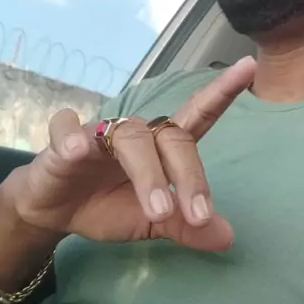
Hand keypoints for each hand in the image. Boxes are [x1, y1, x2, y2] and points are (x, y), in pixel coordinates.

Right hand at [1, 57, 255, 252]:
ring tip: (158, 210)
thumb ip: (186, 226)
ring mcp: (101, 133)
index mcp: (162, 146)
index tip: (249, 67)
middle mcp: (137, 133)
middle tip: (196, 215)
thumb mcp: (151, 222)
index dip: (222, 92)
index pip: (198, 116)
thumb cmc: (108, 204)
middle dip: (188, 176)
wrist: (54, 210)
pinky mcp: (62, 141)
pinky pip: (66, 126)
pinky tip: (76, 151)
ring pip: (132, 138)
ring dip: (148, 173)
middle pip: (172, 137)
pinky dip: (71, 135)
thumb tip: (228, 237)